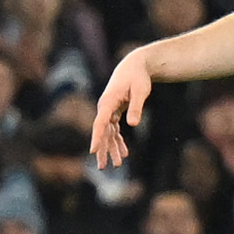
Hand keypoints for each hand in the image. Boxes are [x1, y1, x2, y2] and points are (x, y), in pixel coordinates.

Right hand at [89, 48, 152, 169]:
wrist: (135, 66)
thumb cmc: (138, 77)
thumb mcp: (140, 91)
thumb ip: (136, 107)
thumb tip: (133, 124)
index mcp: (108, 102)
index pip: (100, 123)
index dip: (96, 137)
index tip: (92, 151)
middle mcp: (105, 107)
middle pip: (101, 132)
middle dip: (102, 150)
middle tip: (103, 167)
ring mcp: (109, 110)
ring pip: (108, 133)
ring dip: (112, 149)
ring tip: (118, 164)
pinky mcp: (114, 111)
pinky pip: (114, 130)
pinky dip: (118, 141)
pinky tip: (124, 153)